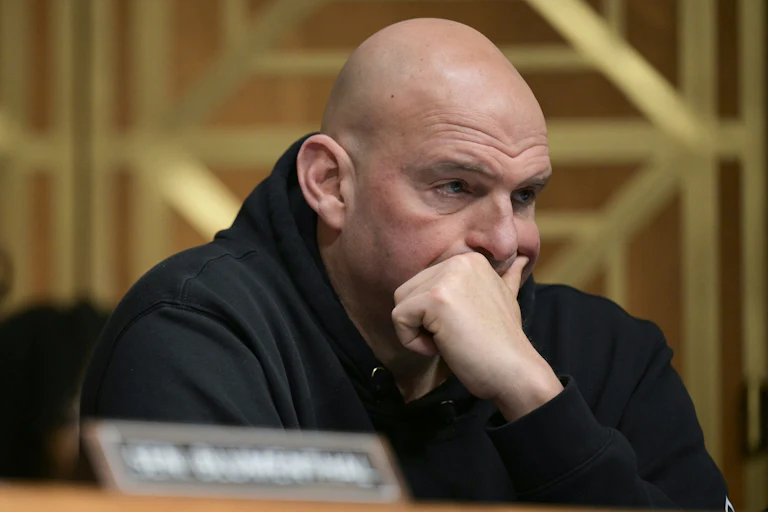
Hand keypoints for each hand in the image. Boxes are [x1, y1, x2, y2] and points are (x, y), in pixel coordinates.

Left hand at [392, 252, 561, 419]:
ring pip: (400, 305)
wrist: (515, 371)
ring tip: (451, 340)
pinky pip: (399, 319)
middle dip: (422, 322)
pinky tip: (443, 347)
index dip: (433, 315)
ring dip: (418, 333)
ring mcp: (447, 278)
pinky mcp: (436, 298)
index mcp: (470, 259)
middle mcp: (459, 261)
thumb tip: (521, 259)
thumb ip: (506, 277)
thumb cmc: (505, 343)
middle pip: (407, 292)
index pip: (423, 284)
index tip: (463, 327)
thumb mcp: (506, 298)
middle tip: (456, 336)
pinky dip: (413, 342)